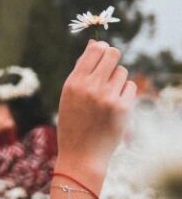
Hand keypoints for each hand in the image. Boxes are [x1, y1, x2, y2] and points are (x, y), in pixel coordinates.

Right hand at [55, 40, 136, 192]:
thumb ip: (80, 71)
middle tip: (109, 69)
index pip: (94, 50)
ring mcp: (107, 97)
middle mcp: (90, 87)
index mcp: (73, 82)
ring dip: (117, 80)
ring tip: (107, 95)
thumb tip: (94, 45)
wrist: (81, 154)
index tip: (102, 52)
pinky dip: (125, 93)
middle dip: (113, 58)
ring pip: (122, 72)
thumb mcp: (69, 95)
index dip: (101, 48)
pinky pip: (130, 87)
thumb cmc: (73, 123)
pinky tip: (115, 105)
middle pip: (113, 54)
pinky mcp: (122, 107)